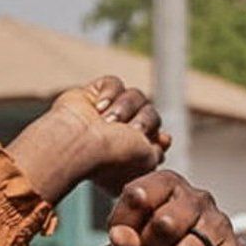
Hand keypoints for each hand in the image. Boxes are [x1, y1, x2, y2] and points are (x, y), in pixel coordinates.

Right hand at [5, 78, 168, 205]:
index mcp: (129, 152)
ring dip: (125, 108)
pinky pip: (114, 83)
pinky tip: (98, 108)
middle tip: (131, 131)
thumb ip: (158, 152)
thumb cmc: (112, 157)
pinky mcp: (92, 95)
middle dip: (144, 121)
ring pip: (135, 95)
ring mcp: (105, 113)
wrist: (80, 143)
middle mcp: (117, 133)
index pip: (156, 136)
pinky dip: (109, 93)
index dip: (158, 135)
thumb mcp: (146, 162)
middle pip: (150, 113)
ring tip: (108, 120)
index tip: (162, 139)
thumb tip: (165, 140)